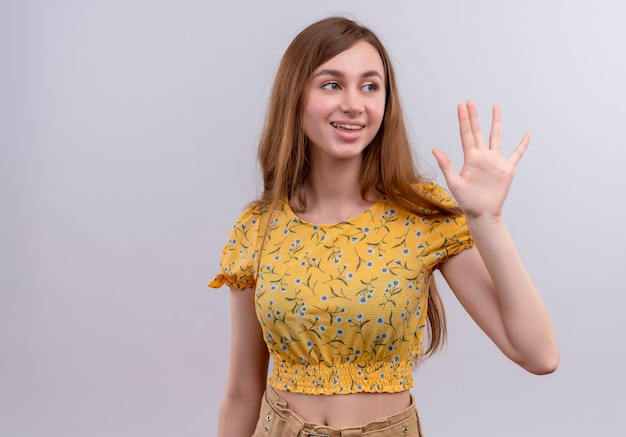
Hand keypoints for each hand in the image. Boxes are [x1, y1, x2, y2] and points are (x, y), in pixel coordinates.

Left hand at [432, 100, 529, 218]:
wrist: (482, 213)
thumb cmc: (467, 201)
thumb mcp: (454, 182)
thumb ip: (446, 165)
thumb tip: (434, 149)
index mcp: (470, 158)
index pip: (466, 134)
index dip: (463, 120)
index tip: (461, 106)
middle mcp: (482, 157)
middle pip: (478, 132)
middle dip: (474, 117)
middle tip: (470, 102)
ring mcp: (495, 161)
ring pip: (496, 137)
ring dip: (496, 123)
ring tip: (496, 108)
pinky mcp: (507, 169)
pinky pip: (516, 154)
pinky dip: (522, 145)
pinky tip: (526, 135)